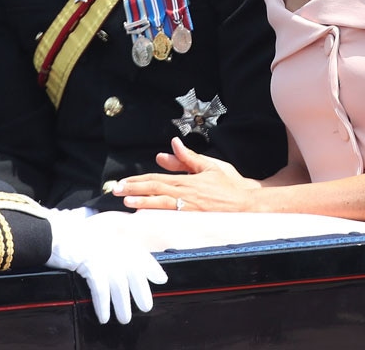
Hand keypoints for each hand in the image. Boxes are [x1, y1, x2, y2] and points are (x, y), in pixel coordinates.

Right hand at [45, 209, 166, 323]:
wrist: (55, 233)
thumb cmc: (74, 239)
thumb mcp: (98, 239)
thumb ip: (113, 249)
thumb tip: (126, 267)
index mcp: (117, 240)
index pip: (141, 254)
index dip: (152, 267)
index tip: (162, 279)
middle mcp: (114, 247)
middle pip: (134, 273)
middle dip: (142, 292)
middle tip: (146, 307)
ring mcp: (103, 256)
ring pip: (120, 286)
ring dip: (123, 305)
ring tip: (124, 319)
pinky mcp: (90, 265)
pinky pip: (101, 290)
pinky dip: (103, 305)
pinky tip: (104, 316)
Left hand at [114, 138, 259, 211]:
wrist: (248, 204)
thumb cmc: (229, 185)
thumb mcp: (209, 166)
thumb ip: (188, 157)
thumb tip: (172, 145)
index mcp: (188, 179)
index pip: (158, 178)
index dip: (139, 180)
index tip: (124, 181)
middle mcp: (186, 193)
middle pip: (155, 189)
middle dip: (134, 189)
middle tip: (116, 190)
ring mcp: (190, 208)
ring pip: (161, 203)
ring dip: (142, 202)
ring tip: (127, 201)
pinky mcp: (195, 219)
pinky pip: (172, 217)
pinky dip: (158, 217)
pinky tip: (146, 218)